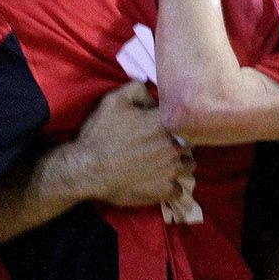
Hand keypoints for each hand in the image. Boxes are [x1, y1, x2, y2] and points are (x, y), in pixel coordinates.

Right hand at [73, 82, 194, 207]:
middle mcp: (174, 146)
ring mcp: (172, 170)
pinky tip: (158, 181)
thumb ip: (139, 89)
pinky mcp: (165, 190)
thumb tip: (154, 98)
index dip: (175, 121)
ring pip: (188, 166)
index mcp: (165, 122)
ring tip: (163, 163)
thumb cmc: (100, 133)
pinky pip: (179, 189)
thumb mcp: (114, 100)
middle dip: (179, 142)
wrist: (87, 169)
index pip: (185, 118)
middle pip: (191, 143)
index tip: (164, 125)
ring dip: (179, 163)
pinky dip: (170, 185)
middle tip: (162, 145)